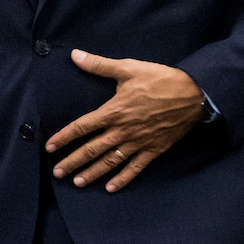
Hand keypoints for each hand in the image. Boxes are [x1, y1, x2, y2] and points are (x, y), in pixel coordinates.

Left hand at [47, 50, 204, 191]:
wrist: (194, 94)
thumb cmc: (160, 80)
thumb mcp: (128, 68)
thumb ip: (99, 65)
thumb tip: (75, 55)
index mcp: (113, 112)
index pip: (81, 127)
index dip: (64, 137)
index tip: (50, 147)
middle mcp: (122, 131)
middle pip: (92, 149)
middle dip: (73, 161)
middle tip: (57, 173)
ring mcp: (138, 142)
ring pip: (110, 161)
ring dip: (93, 173)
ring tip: (78, 182)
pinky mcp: (154, 149)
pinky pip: (135, 167)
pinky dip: (123, 178)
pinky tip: (111, 188)